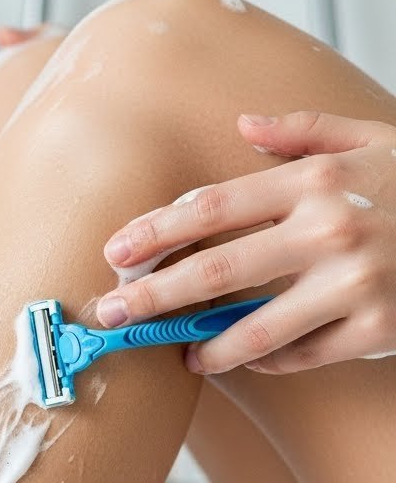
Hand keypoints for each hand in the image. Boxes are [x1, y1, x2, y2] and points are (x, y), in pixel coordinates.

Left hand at [96, 111, 395, 373]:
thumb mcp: (375, 139)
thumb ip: (305, 132)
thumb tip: (242, 123)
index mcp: (320, 180)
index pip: (216, 205)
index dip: (158, 230)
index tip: (116, 250)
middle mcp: (331, 230)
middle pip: (217, 269)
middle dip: (154, 295)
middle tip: (112, 314)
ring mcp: (353, 285)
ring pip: (254, 328)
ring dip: (207, 348)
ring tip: (182, 357)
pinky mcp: (374, 331)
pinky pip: (302, 355)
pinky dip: (270, 359)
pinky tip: (249, 359)